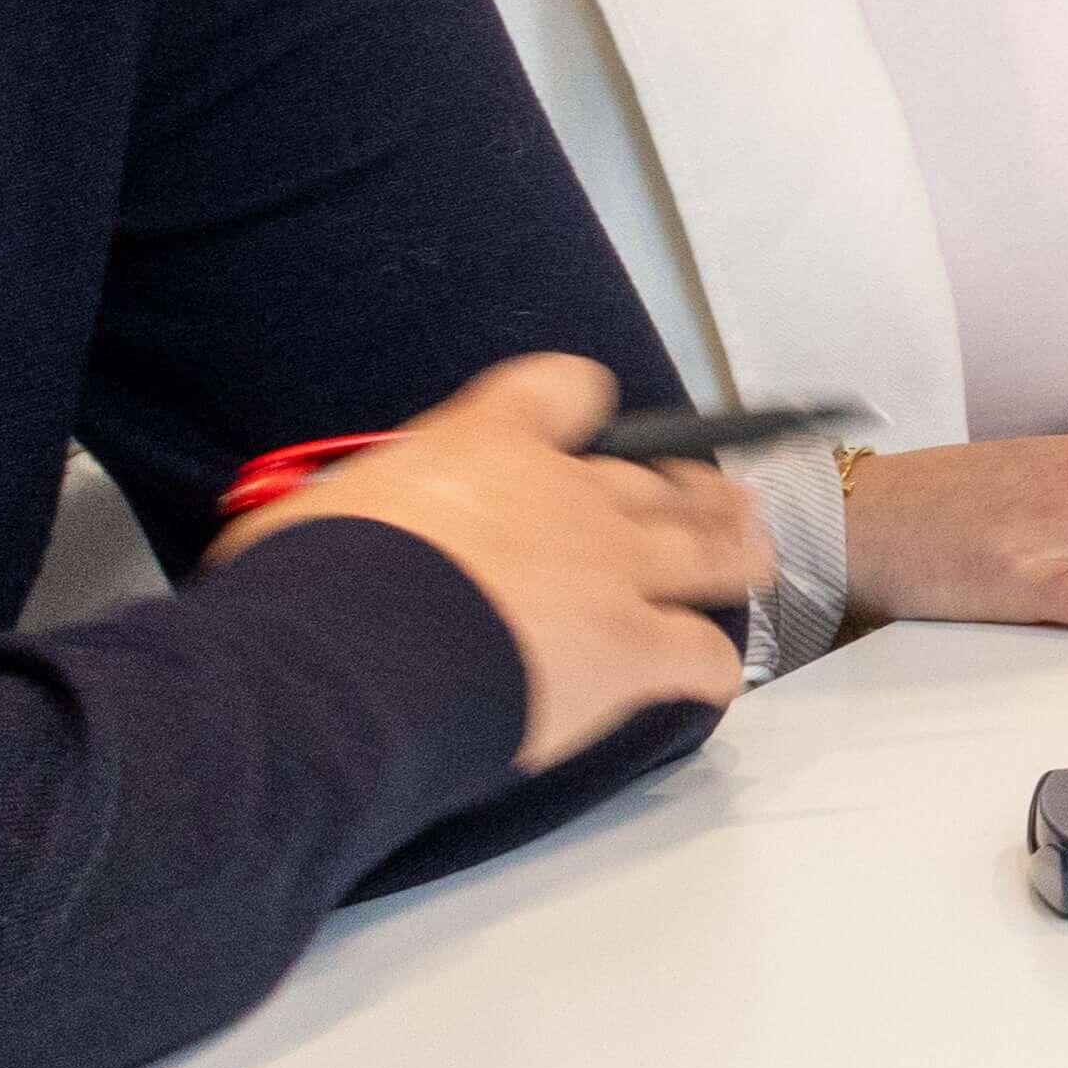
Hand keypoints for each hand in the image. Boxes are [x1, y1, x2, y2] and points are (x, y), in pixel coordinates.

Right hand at [223, 353, 761, 765]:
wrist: (351, 659)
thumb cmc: (311, 581)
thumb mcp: (316, 509)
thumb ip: (366, 509)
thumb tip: (346, 535)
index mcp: (488, 443)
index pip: (563, 389)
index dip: (579, 403)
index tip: (584, 420)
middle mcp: (570, 495)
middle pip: (658, 481)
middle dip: (691, 492)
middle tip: (717, 501)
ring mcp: (614, 571)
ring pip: (711, 552)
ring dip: (737, 552)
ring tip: (756, 557)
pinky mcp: (633, 650)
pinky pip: (702, 657)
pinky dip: (713, 668)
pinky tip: (711, 679)